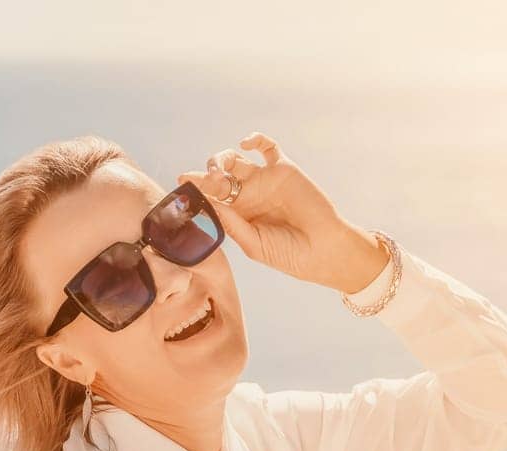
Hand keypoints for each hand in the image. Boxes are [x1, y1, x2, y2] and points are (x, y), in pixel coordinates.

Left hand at [176, 132, 388, 293]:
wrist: (324, 250)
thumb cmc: (290, 255)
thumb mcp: (254, 244)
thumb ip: (231, 224)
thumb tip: (209, 204)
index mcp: (239, 215)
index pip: (211, 197)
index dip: (196, 189)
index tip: (182, 184)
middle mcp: (249, 195)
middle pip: (219, 175)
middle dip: (208, 175)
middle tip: (209, 183)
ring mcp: (265, 181)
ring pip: (235, 160)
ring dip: (222, 159)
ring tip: (221, 172)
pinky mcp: (283, 169)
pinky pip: (266, 146)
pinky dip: (255, 139)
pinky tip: (244, 145)